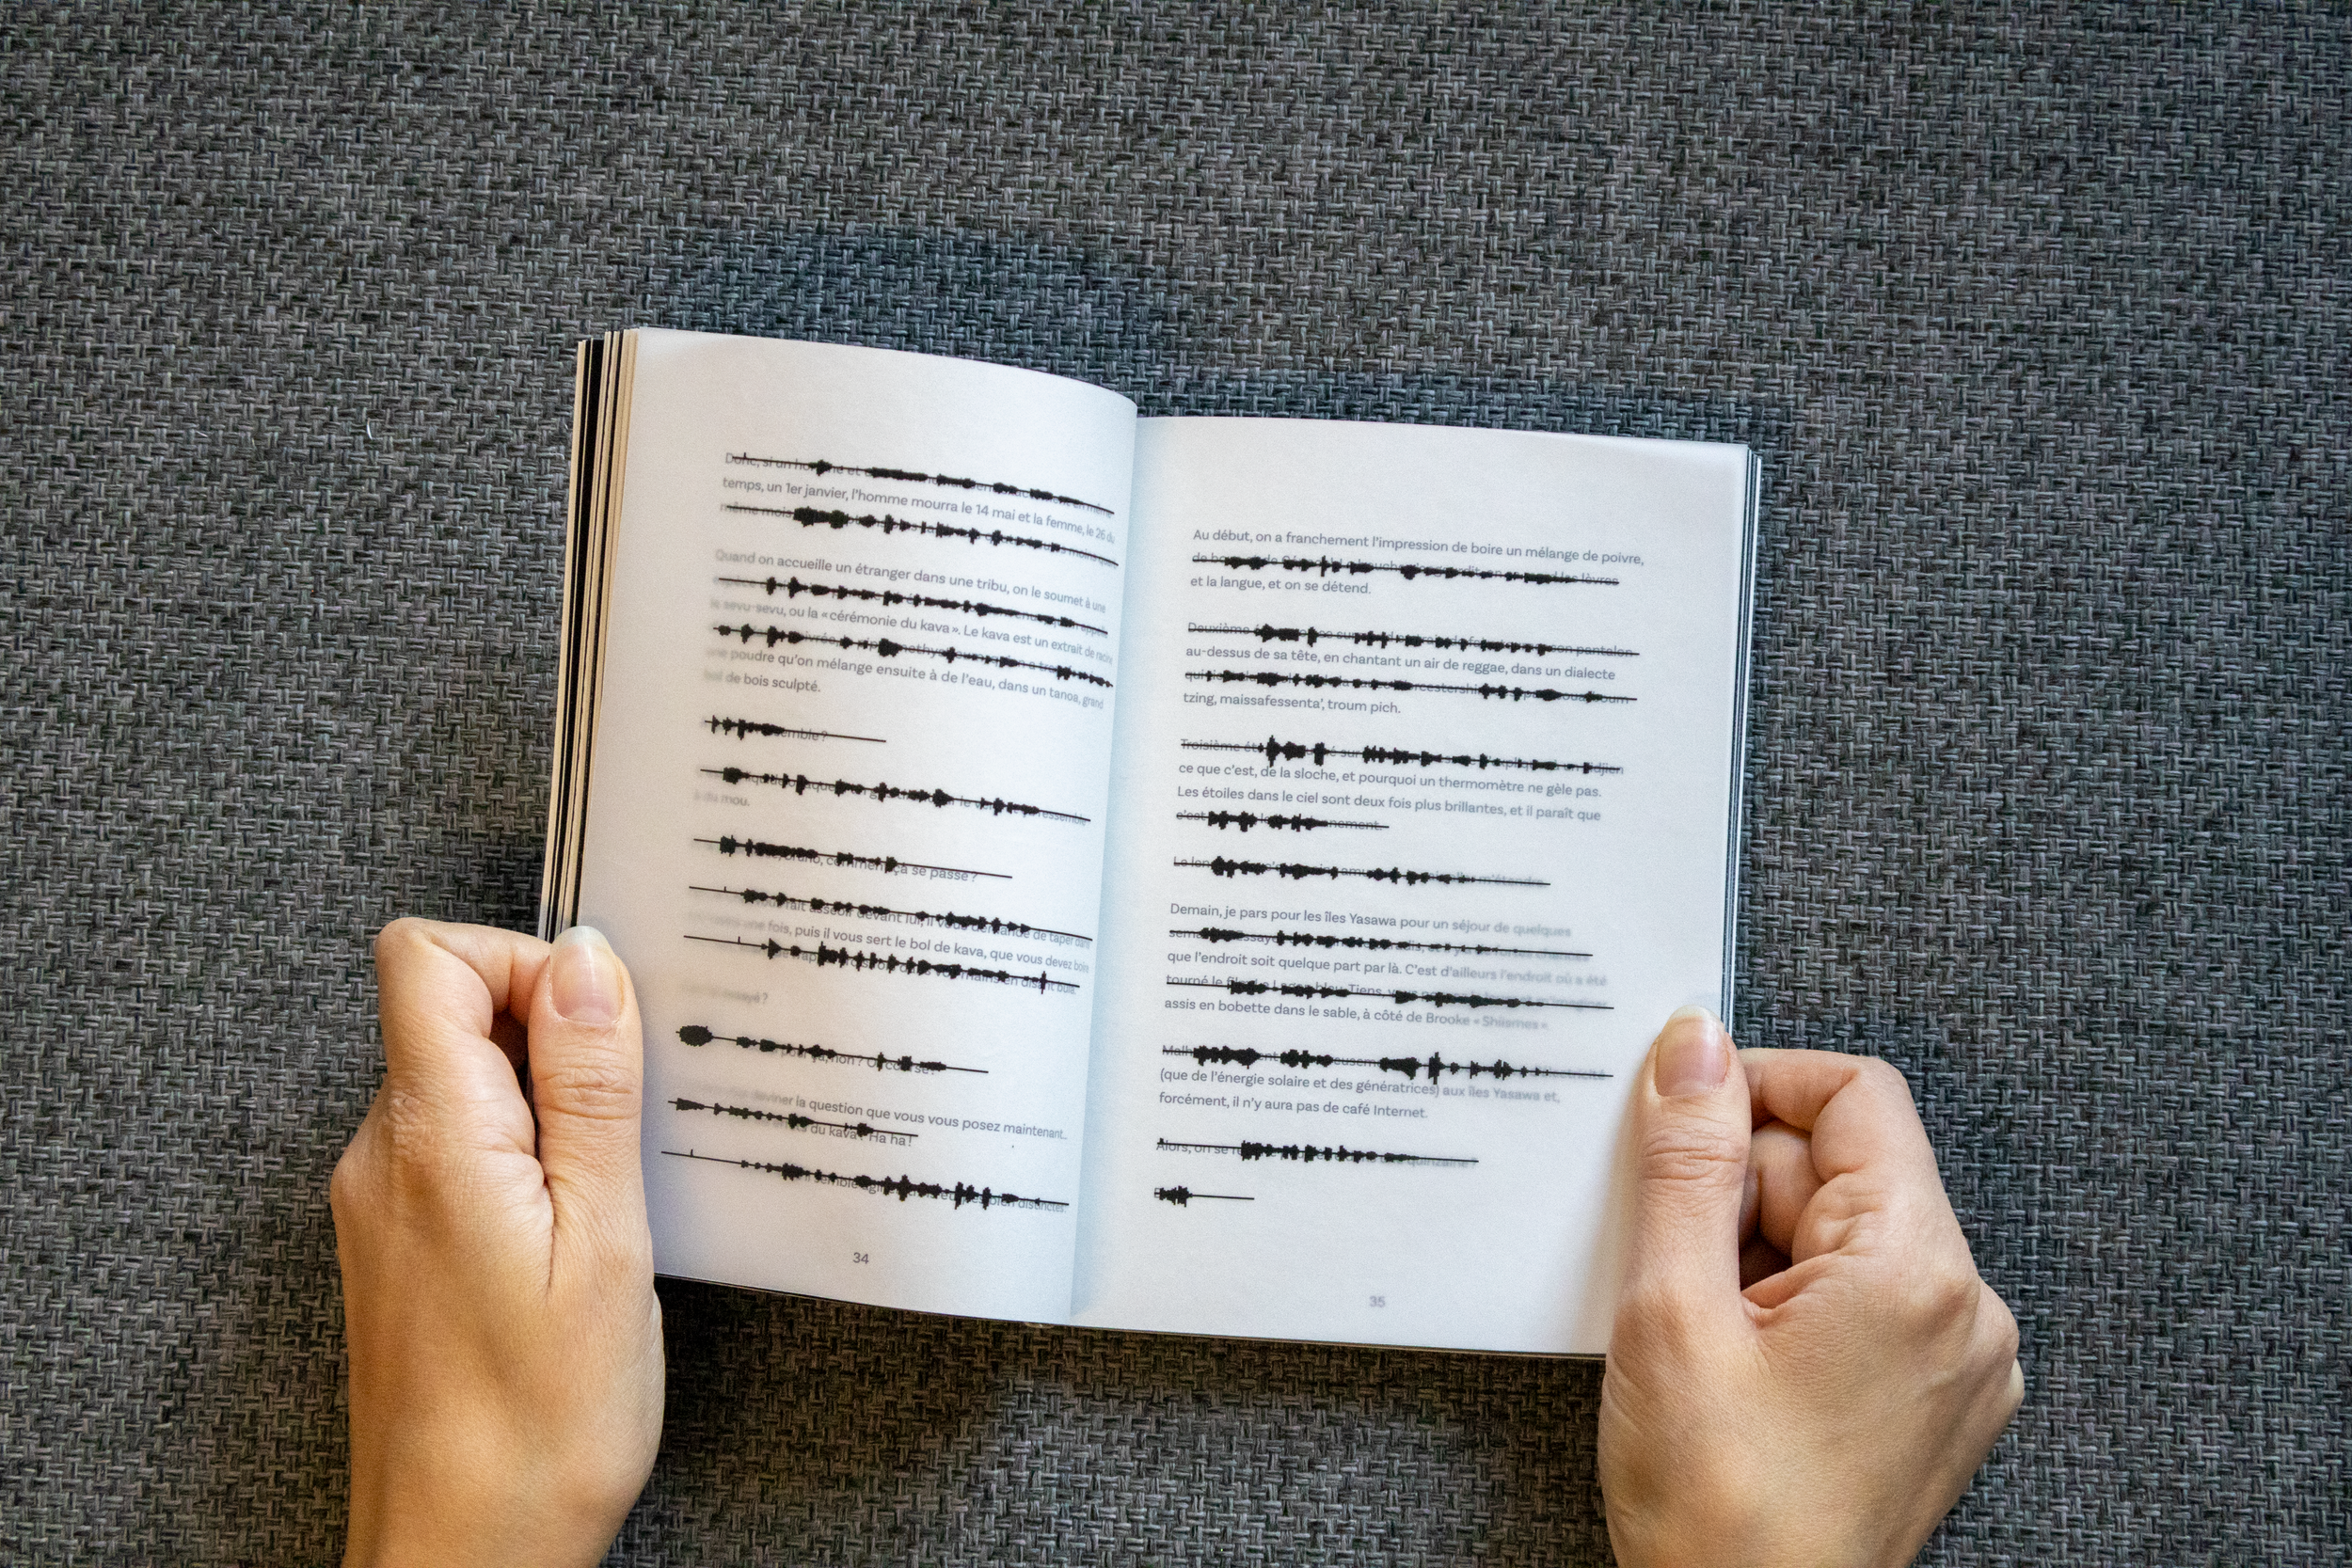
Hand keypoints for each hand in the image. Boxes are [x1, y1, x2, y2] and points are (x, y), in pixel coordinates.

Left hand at [332, 919, 662, 1567]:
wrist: (466, 1555)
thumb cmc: (541, 1425)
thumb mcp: (605, 1239)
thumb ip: (592, 1089)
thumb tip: (585, 961)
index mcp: (430, 1138)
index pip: (426, 955)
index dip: (521, 958)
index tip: (600, 1024)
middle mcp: (382, 1157)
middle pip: (449, 1010)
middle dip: (554, 1037)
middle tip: (628, 1130)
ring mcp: (382, 1202)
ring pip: (463, 1082)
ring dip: (549, 1106)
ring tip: (611, 1198)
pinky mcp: (399, 1245)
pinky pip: (461, 1148)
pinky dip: (528, 1159)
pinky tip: (581, 1236)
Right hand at [1599, 1009, 2020, 1567]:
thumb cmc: (1721, 1515)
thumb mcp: (1671, 1310)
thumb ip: (1686, 1161)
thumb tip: (1695, 1048)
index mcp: (1918, 1271)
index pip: (1854, 1094)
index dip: (1754, 1085)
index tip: (1677, 1117)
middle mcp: (1962, 1309)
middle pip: (1839, 1167)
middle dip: (1736, 1191)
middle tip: (1667, 1266)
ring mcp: (1953, 1362)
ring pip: (1834, 1235)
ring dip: (1748, 1253)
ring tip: (1695, 1335)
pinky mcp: (1927, 1402)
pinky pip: (1850, 1299)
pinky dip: (1776, 1303)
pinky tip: (1724, 1361)